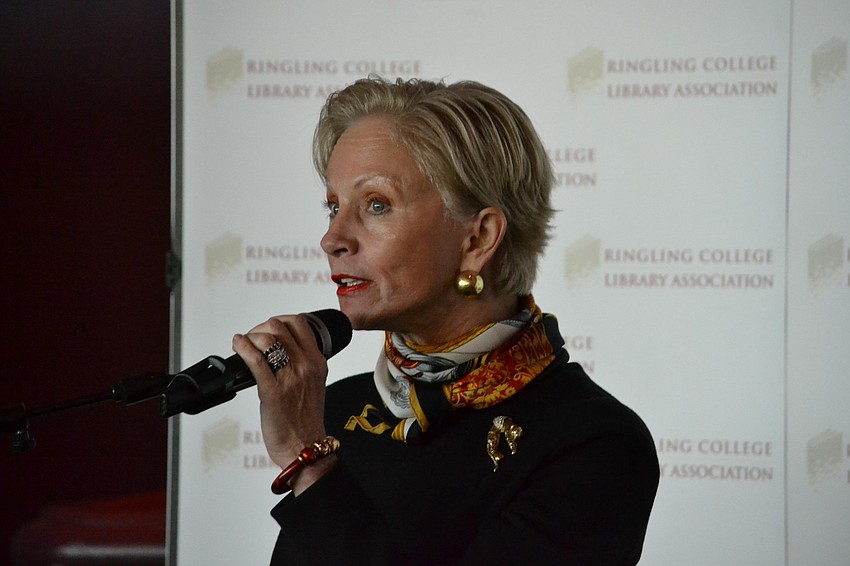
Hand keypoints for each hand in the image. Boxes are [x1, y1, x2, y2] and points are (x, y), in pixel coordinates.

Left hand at [232, 314, 334, 492]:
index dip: (279, 321)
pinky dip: (243, 348)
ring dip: (251, 337)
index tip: (269, 329)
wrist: (304, 447)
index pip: (298, 323)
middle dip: (261, 328)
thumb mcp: (314, 384)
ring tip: (244, 345)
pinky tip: (237, 345)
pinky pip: (256, 361)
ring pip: (267, 339)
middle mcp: (306, 365)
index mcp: (318, 361)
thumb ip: (303, 364)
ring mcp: (290, 378)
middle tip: (253, 339)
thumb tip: (280, 350)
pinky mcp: (273, 392)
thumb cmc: (306, 420)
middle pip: (279, 327)